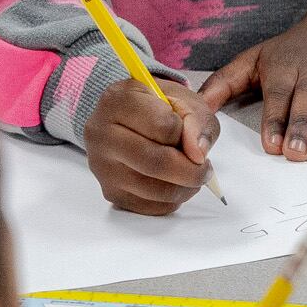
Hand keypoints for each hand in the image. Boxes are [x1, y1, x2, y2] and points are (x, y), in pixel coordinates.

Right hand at [84, 76, 218, 215]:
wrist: (128, 120)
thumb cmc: (157, 107)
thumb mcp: (183, 100)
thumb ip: (198, 120)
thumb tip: (197, 154)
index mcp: (118, 99)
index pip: (163, 125)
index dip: (185, 132)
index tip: (189, 132)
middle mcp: (101, 133)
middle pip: (155, 162)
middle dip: (190, 171)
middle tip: (205, 170)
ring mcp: (102, 166)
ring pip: (153, 189)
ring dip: (184, 188)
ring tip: (192, 176)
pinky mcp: (109, 191)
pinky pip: (147, 206)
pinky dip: (170, 201)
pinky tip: (173, 184)